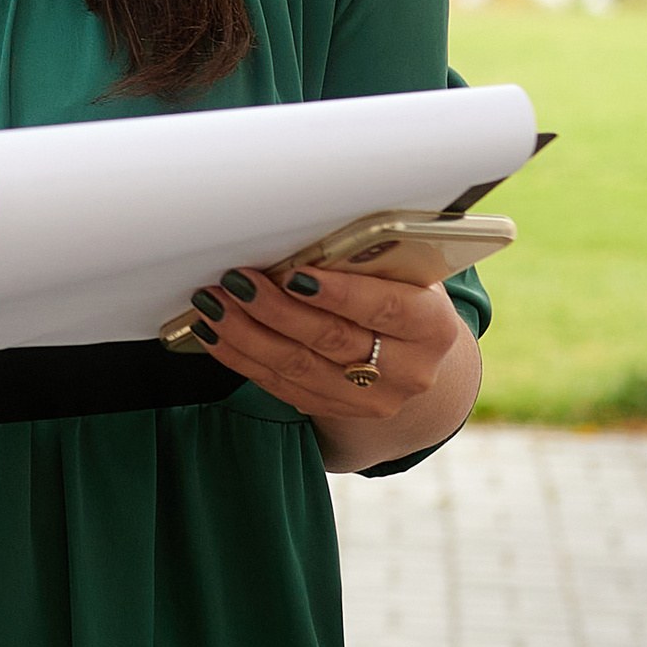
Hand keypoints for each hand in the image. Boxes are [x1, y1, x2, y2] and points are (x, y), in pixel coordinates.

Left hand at [185, 260, 479, 470]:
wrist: (412, 351)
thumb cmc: (401, 292)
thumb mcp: (402, 270)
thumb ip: (368, 259)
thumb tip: (307, 236)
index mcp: (433, 327)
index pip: (385, 308)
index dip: (338, 293)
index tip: (293, 274)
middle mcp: (409, 371)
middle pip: (331, 339)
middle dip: (275, 309)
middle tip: (237, 281)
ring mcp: (372, 399)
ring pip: (298, 367)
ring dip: (246, 334)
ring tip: (213, 303)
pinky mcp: (336, 410)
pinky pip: (280, 386)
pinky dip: (242, 358)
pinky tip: (215, 333)